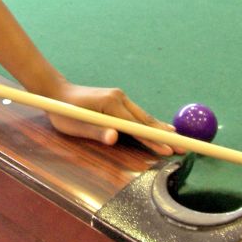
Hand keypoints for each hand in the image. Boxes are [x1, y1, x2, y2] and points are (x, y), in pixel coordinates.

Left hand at [46, 81, 176, 155]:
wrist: (56, 92)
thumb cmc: (64, 111)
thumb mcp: (75, 124)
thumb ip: (96, 131)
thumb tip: (115, 138)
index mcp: (111, 104)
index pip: (137, 126)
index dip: (153, 139)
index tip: (169, 149)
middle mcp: (120, 98)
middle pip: (146, 120)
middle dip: (165, 135)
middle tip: (184, 147)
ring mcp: (120, 97)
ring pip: (144, 117)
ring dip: (160, 129)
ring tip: (178, 140)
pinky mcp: (118, 100)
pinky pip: (138, 115)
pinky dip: (150, 124)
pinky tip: (161, 129)